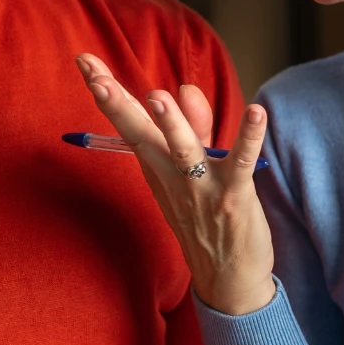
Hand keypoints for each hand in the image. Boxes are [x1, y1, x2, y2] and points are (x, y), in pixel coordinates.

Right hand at [74, 54, 276, 315]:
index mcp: (158, 169)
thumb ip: (194, 127)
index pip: (127, 123)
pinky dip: (250, 138)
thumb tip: (185, 88)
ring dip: (170, 124)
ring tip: (157, 97)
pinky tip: (258, 113)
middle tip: (96, 78)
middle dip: (118, 105)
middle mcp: (173, 177)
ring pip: (183, 151)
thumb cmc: (209, 224)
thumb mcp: (192, 174)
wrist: (229, 282)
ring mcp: (202, 189)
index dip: (106, 93)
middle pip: (140, 135)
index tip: (85, 61)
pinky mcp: (234, 198)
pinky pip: (241, 163)